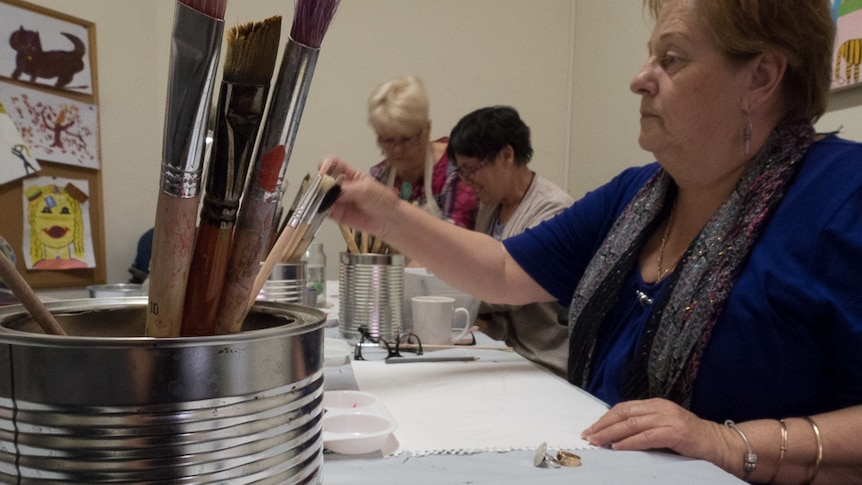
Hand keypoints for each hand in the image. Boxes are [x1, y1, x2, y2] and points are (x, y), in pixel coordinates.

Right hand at [320, 157, 401, 237]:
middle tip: (322, 189)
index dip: (326, 165)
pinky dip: (321, 210)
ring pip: (323, 196)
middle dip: (321, 183)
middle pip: (325, 180)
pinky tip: (324, 209)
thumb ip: (347, 189)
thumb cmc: (384, 201)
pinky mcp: (338, 214)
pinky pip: (325, 211)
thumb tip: (331, 190)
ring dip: (319, 197)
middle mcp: (343, 186)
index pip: (333, 164)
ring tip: (322, 200)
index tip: (322, 171)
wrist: (389, 220)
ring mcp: (339, 200)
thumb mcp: (366, 189)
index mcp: (351, 175)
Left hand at [581, 398, 729, 465]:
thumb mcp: (664, 427)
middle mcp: (660, 408)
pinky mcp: (676, 432)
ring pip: (632, 424)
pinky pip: (646, 437)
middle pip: (624, 413)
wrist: (720, 443)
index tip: (591, 429)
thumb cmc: (691, 439)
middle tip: (588, 435)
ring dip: (611, 434)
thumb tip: (616, 435)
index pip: (624, 408)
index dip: (605, 418)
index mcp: (656, 404)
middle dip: (603, 425)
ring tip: (597, 441)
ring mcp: (668, 419)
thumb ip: (644, 426)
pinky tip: (618, 447)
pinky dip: (629, 442)